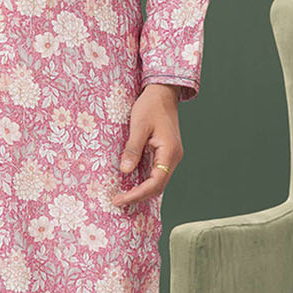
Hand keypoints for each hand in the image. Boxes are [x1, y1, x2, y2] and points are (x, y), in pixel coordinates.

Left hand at [110, 84, 182, 207]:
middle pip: (158, 186)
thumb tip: (125, 170)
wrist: (162, 92)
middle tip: (118, 201)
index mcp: (169, 152)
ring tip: (123, 195)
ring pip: (158, 181)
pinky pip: (156, 172)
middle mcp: (174, 157)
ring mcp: (171, 155)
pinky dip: (144, 181)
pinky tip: (131, 183)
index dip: (137, 194)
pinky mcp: (165, 152)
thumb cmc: (151, 105)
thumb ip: (132, 149)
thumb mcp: (138, 126)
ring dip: (141, 190)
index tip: (119, 199)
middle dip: (139, 196)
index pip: (155, 182)